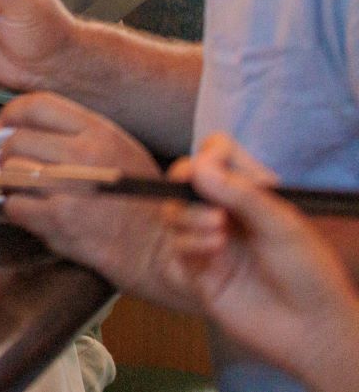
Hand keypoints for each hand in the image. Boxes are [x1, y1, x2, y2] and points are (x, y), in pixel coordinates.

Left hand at [0, 92, 187, 302]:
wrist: (161, 250)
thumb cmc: (142, 203)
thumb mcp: (121, 150)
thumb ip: (77, 135)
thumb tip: (25, 128)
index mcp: (99, 131)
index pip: (36, 106)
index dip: (12, 116)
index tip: (8, 128)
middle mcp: (83, 154)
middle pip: (16, 141)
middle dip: (11, 157)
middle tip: (21, 170)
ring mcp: (70, 187)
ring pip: (10, 172)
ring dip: (13, 185)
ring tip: (30, 194)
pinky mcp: (59, 219)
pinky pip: (14, 206)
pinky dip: (19, 211)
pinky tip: (37, 215)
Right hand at [160, 134, 358, 390]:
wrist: (311, 330)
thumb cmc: (310, 274)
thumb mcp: (283, 225)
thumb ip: (241, 194)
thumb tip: (198, 167)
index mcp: (252, 194)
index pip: (216, 154)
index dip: (210, 155)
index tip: (213, 170)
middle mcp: (226, 213)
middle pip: (184, 180)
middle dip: (188, 185)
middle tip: (208, 204)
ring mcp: (210, 241)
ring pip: (173, 212)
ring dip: (189, 216)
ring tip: (218, 231)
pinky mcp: (198, 271)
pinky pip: (175, 246)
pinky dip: (189, 244)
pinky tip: (215, 252)